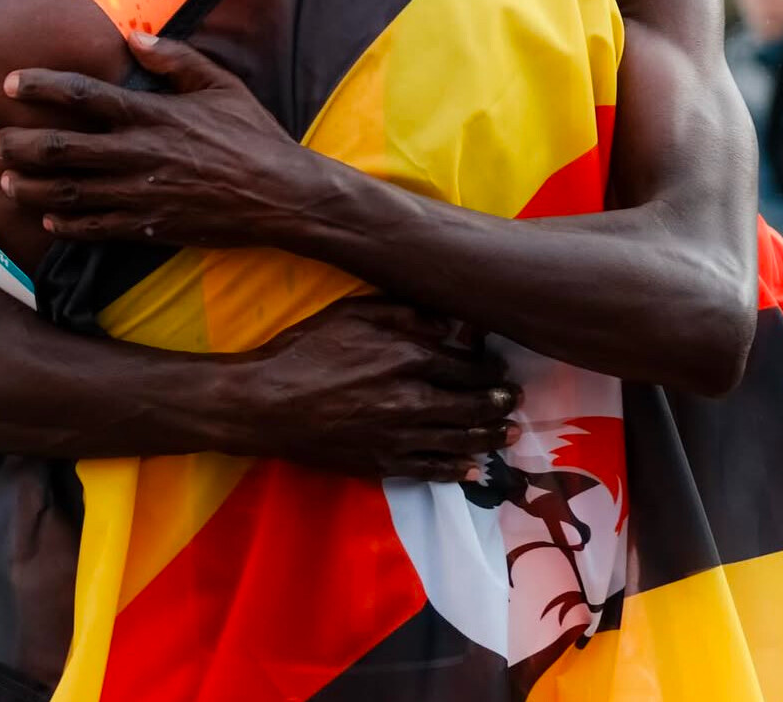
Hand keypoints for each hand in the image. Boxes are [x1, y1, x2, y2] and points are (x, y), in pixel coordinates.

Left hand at [0, 34, 304, 247]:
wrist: (281, 194)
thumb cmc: (252, 134)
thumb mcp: (220, 84)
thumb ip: (175, 59)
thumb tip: (134, 36)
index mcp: (152, 115)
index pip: (83, 96)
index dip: (41, 87)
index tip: (10, 83)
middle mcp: (138, 155)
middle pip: (61, 149)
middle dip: (20, 144)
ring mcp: (140, 195)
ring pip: (68, 193)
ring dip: (31, 187)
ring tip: (8, 180)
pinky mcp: (148, 227)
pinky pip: (95, 228)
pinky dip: (65, 225)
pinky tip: (48, 219)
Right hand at [234, 298, 519, 481]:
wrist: (266, 403)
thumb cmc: (306, 349)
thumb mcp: (353, 312)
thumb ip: (404, 312)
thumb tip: (449, 321)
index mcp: (406, 358)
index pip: (465, 367)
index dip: (490, 370)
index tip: (503, 370)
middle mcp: (411, 400)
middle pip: (470, 406)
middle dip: (499, 405)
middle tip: (516, 402)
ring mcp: (398, 437)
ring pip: (458, 440)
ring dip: (488, 437)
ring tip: (508, 434)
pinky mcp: (382, 464)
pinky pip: (430, 470)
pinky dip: (456, 470)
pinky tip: (473, 469)